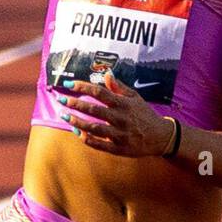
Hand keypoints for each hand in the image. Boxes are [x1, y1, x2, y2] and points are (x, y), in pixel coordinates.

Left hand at [55, 72, 175, 156]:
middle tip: (61, 99)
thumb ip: (119, 87)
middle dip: (75, 103)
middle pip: (94, 109)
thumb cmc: (144, 114)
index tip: (69, 84)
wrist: (160, 137)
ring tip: (64, 116)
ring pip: (94, 128)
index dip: (83, 87)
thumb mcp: (135, 97)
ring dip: (77, 122)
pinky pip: (99, 144)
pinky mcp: (118, 148)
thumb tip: (106, 73)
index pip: (100, 92)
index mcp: (124, 104)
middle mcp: (120, 118)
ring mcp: (119, 134)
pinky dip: (86, 139)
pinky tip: (76, 132)